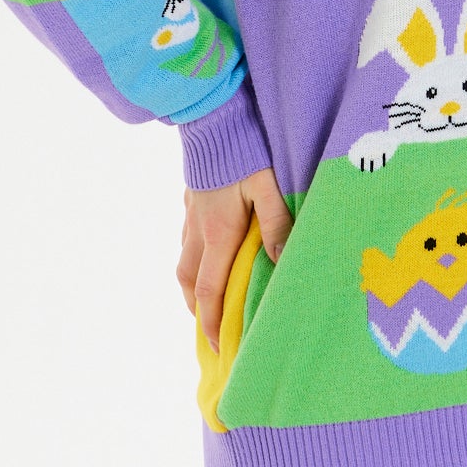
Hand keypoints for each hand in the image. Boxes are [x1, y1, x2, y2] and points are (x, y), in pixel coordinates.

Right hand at [178, 167, 292, 352]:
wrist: (212, 119)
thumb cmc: (244, 152)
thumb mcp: (267, 187)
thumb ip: (276, 223)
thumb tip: (282, 261)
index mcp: (218, 234)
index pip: (210, 290)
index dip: (213, 322)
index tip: (219, 347)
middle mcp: (198, 229)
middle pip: (189, 281)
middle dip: (197, 308)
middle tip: (209, 327)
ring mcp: (190, 214)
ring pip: (184, 260)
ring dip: (192, 284)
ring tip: (204, 297)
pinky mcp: (190, 198)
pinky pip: (186, 237)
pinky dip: (193, 255)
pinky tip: (206, 250)